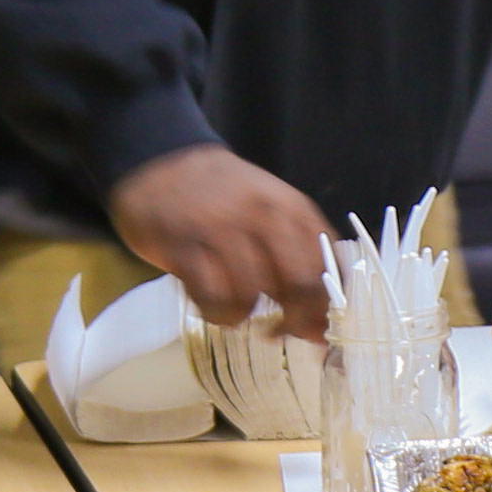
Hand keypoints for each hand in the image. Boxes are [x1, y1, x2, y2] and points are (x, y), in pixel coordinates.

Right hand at [109, 143, 333, 338]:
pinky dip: (216, 313)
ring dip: (245, 316)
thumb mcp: (271, 207)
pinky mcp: (183, 248)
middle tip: (280, 331)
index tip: (319, 329)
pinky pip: (211, 298)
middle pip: (298, 284)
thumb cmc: (222, 194)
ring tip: (237, 313)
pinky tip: (214, 307)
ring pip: (251, 295)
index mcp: (292, 208)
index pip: (326, 266)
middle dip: (295, 319)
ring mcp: (222, 231)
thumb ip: (298, 253)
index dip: (328, 306)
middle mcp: (263, 217)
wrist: (163, 160)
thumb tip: (317, 317)